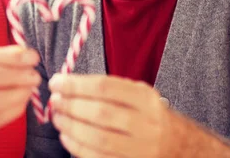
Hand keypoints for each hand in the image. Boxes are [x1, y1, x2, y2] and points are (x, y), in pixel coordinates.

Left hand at [48, 74, 171, 157]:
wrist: (174, 143)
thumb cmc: (143, 113)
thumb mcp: (134, 93)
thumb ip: (104, 88)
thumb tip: (64, 86)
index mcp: (145, 97)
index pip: (105, 86)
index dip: (75, 84)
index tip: (56, 82)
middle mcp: (146, 123)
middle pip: (101, 113)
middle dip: (71, 106)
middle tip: (55, 101)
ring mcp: (140, 148)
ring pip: (99, 138)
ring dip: (71, 127)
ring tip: (57, 118)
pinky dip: (77, 147)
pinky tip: (66, 136)